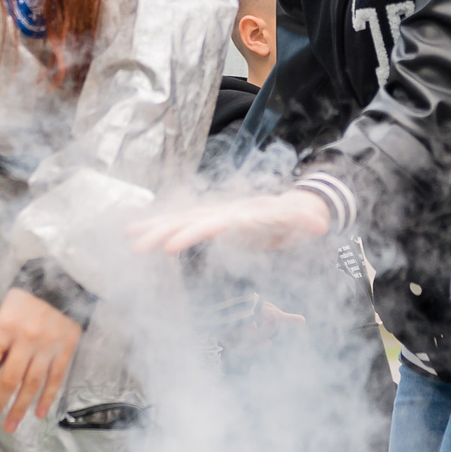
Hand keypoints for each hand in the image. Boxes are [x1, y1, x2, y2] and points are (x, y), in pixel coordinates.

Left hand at [0, 289, 85, 429]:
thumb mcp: (4, 314)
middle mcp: (26, 340)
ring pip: (32, 384)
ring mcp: (48, 347)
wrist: (62, 282)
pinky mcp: (66, 350)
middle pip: (9, 379)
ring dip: (19, 408)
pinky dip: (47, 398)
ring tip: (9, 426)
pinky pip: (55, 379)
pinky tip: (38, 414)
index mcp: (5, 328)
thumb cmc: (26, 299)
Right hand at [129, 190, 331, 256]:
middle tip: (138, 246)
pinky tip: (132, 233)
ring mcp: (210, 215)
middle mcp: (219, 212)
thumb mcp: (299, 220)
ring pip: (177, 221)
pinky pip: (176, 225)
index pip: (210, 224)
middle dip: (162, 232)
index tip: (170, 246)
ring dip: (153, 230)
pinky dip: (155, 227)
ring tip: (129, 240)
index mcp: (238, 215)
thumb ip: (306, 221)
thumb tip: (321, 225)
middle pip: (187, 221)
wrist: (285, 205)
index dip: (191, 233)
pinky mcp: (204, 223)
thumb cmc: (290, 218)